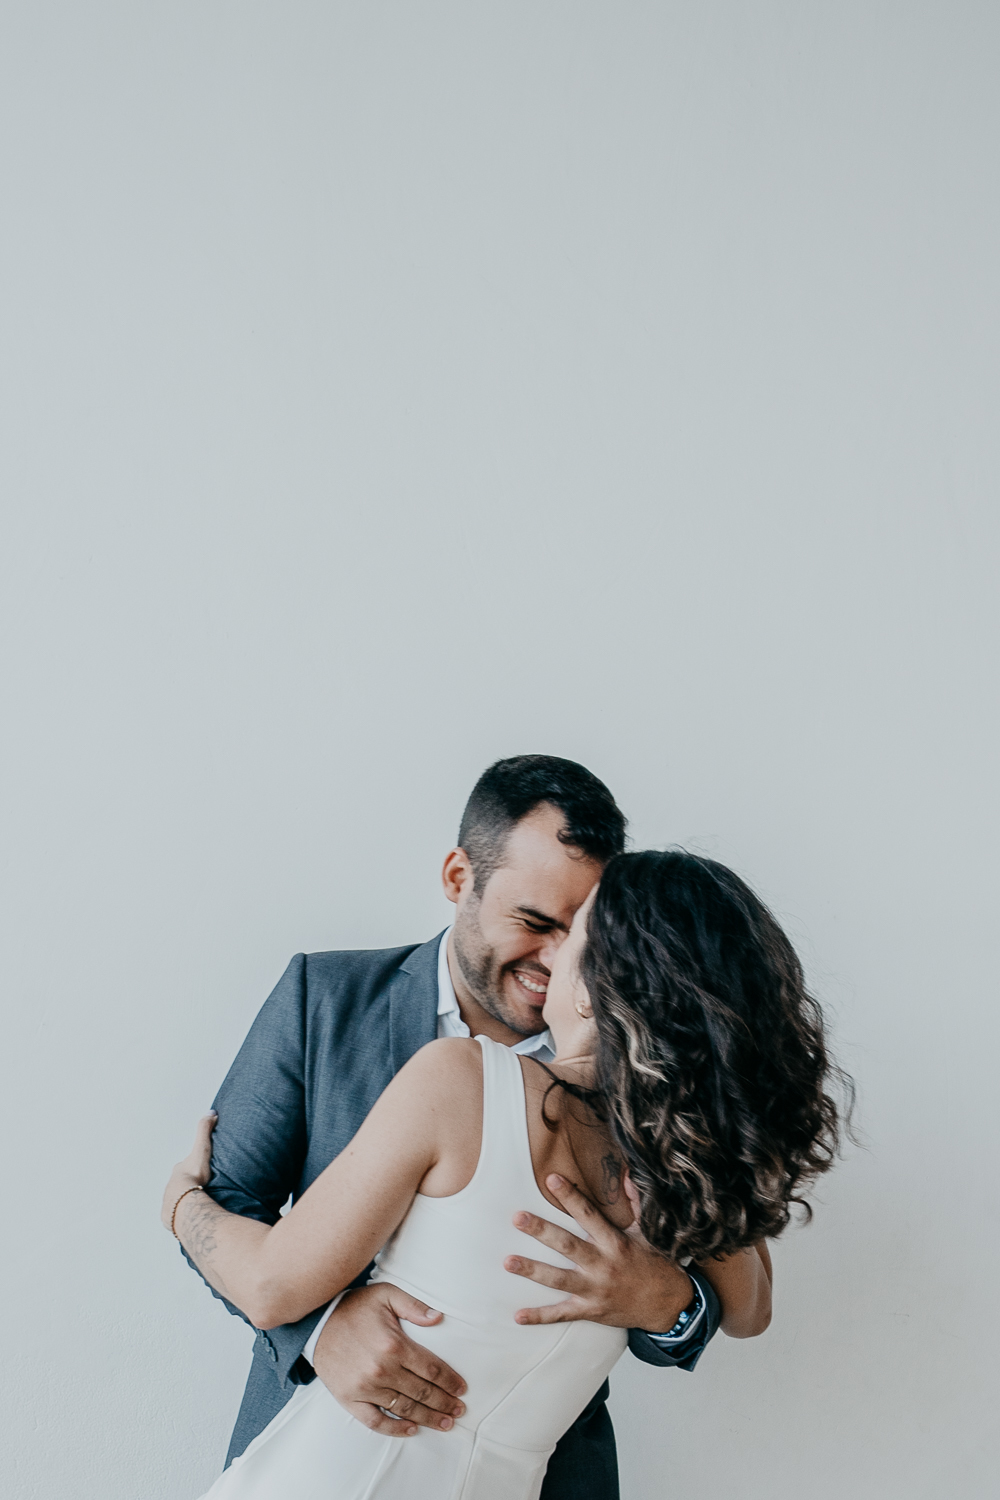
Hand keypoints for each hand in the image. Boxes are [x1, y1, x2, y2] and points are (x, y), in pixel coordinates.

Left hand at [160, 1112, 216, 1231]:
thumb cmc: (193, 1175)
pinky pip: (179, 1214)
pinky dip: (184, 1214)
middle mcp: (171, 1185)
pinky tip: (192, 1217)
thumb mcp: (201, 1148)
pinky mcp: (172, 1217)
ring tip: (199, 1204)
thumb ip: (205, 1130)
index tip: (201, 1169)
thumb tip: (211, 1112)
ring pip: (179, 1199)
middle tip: (202, 1187)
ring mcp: (170, 1201)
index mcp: (178, 1170)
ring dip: (187, 1200)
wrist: (183, 1202)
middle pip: (181, 1183)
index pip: (186, 1165)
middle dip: (189, 1184)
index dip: (193, 1166)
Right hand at [312, 1283, 466, 1437]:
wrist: (316, 1322)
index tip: (462, 1389)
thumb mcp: (386, 1294)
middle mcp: (382, 1370)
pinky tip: (411, 1429)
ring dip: (428, 1418)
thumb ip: (414, 1306)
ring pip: (405, 1409)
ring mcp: (365, 1387)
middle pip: (423, 1392)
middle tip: (459, 1411)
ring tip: (444, 1423)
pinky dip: (395, 1429)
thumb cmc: (354, 1307)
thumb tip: (439, 1318)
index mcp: (395, 1345)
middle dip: (445, 1403)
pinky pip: (376, 1421)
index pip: (432, 1369)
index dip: (450, 1381)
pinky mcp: (350, 1399)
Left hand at [505, 1173, 692, 1330]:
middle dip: (542, 1231)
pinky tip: (518, 1316)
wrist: (668, 1304)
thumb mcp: (647, 1232)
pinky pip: (562, 1314)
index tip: (551, 1179)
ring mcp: (595, 1290)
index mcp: (615, 1242)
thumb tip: (625, 1173)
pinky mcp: (591, 1310)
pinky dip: (540, 1316)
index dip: (570, 1196)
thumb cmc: (655, 1264)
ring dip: (533, 1270)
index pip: (588, 1214)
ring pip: (559, 1279)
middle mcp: (603, 1265)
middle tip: (518, 1218)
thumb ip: (634, 1202)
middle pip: (568, 1245)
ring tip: (508, 1261)